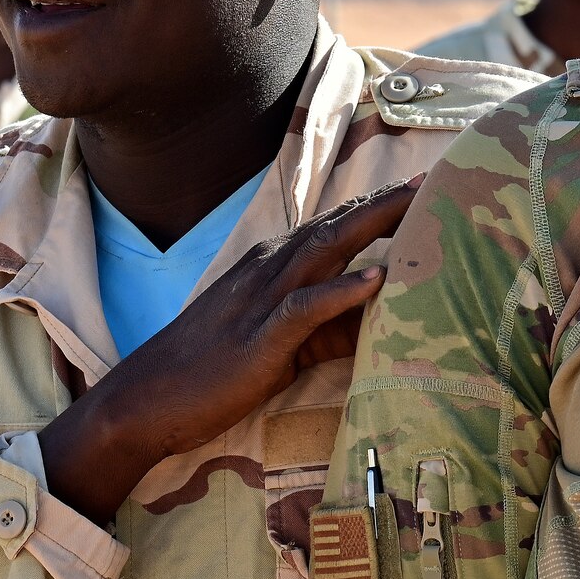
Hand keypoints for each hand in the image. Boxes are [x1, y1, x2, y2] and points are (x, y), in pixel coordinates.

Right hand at [40, 175, 420, 521]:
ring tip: (415, 206)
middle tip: (432, 181)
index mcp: (271, 265)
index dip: (376, 206)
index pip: (332, 226)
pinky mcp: (259, 338)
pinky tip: (377, 278)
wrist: (146, 398)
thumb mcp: (275, 338)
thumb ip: (326, 324)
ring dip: (372, 226)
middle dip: (385, 202)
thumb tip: (377, 320)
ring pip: (324, 250)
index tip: (420, 188)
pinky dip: (342, 289)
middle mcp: (269, 270)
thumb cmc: (211, 369)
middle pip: (336, 226)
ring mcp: (262, 300)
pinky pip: (305, 307)